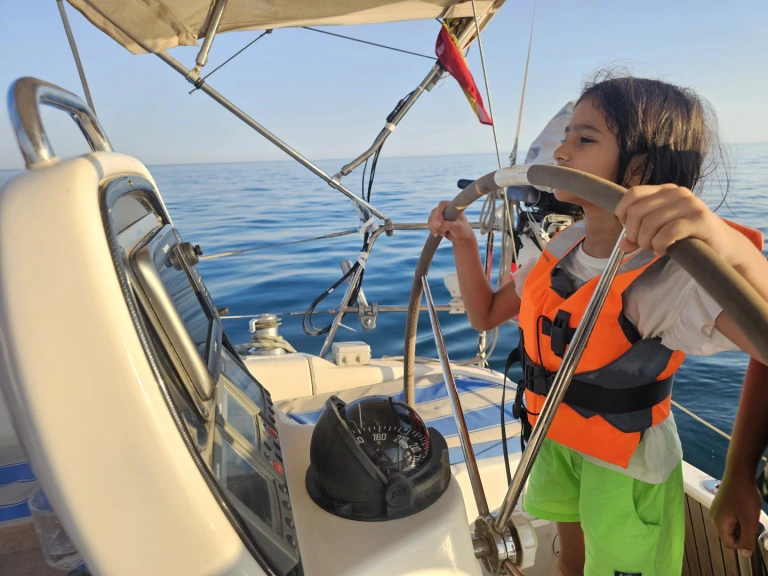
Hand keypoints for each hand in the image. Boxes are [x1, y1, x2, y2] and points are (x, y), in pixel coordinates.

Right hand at [428, 200, 473, 244]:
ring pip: (431, 218)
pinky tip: (438, 234)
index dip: (439, 212)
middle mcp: (445, 209)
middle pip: (434, 212)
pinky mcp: (437, 221)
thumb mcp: (457, 227)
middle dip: (436, 223)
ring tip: (443, 233)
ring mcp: (440, 215)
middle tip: (444, 230)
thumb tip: (437, 223)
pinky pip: (430, 223)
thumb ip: (448, 225)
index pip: (442, 204)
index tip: (441, 221)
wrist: (461, 237)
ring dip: (434, 227)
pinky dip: (432, 229)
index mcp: (453, 207)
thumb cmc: (463, 230)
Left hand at [615, 184, 742, 263]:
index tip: (629, 230)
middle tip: (643, 245)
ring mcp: (690, 204)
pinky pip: (667, 233)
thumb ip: (639, 236)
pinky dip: (660, 245)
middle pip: (637, 211)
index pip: (632, 194)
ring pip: (650, 223)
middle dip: (634, 234)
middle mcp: (677, 192)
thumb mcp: (659, 233)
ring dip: (647, 242)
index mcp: (665, 191)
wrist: (723, 245)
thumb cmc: (687, 237)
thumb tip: (622, 244)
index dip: (623, 214)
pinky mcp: (700, 219)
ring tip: (655, 249)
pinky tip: (664, 250)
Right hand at [711, 472, 761, 555]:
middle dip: (743, 531)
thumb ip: (747, 540)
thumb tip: (745, 555)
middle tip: (751, 520)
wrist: (739, 473)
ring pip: (731, 524)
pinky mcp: (720, 502)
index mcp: (719, 522)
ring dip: (742, 523)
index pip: (729, 543)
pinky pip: (730, 516)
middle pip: (729, 534)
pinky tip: (744, 506)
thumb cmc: (744, 497)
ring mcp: (716, 508)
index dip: (743, 542)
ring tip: (749, 512)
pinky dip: (739, 515)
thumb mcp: (749, 521)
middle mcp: (714, 516)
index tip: (752, 531)